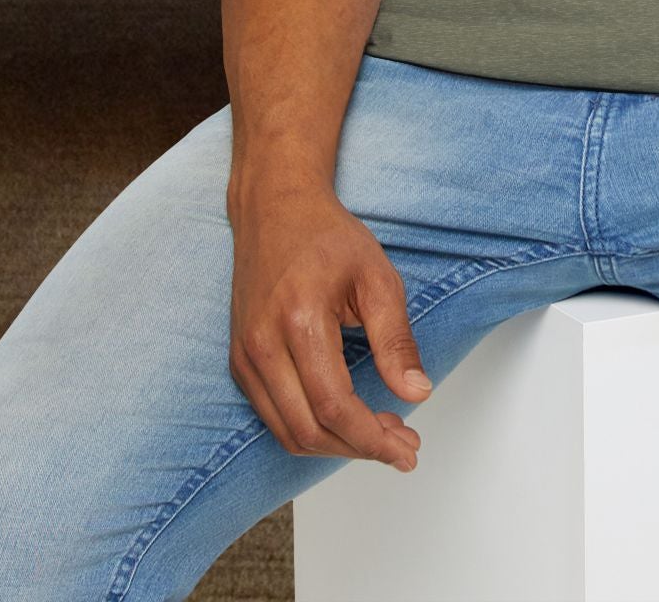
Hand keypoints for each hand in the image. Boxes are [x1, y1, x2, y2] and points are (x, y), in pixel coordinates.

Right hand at [227, 176, 429, 471]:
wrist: (275, 209)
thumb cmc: (326, 236)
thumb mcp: (377, 278)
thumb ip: (396, 340)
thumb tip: (417, 393)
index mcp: (299, 321)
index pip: (334, 406)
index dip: (372, 439)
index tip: (406, 449)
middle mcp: (262, 345)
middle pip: (308, 431)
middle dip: (360, 449)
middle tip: (402, 446)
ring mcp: (245, 356)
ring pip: (287, 433)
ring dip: (336, 447)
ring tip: (381, 435)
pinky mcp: (240, 361)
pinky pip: (274, 416)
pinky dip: (311, 430)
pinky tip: (346, 421)